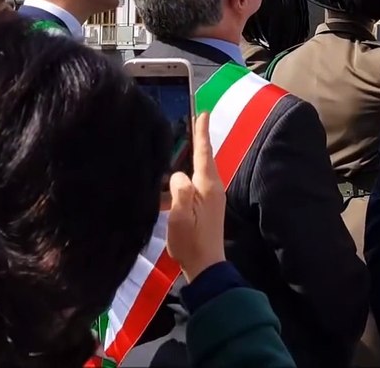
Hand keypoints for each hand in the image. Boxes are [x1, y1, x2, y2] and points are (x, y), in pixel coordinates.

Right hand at [165, 113, 225, 281]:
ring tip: (170, 154)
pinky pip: (191, 186)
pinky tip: (166, 185)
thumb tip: (177, 175)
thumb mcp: (181, 216)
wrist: (206, 266)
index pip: (204, 152)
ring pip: (194, 173)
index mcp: (208, 186)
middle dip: (194, 142)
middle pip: (201, 159)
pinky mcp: (205, 208)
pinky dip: (180, 182)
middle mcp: (212, 188)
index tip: (203, 112)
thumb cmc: (192, 241)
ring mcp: (210, 198)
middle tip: (186, 123)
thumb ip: (180, 191)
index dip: (201, 132)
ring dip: (184, 164)